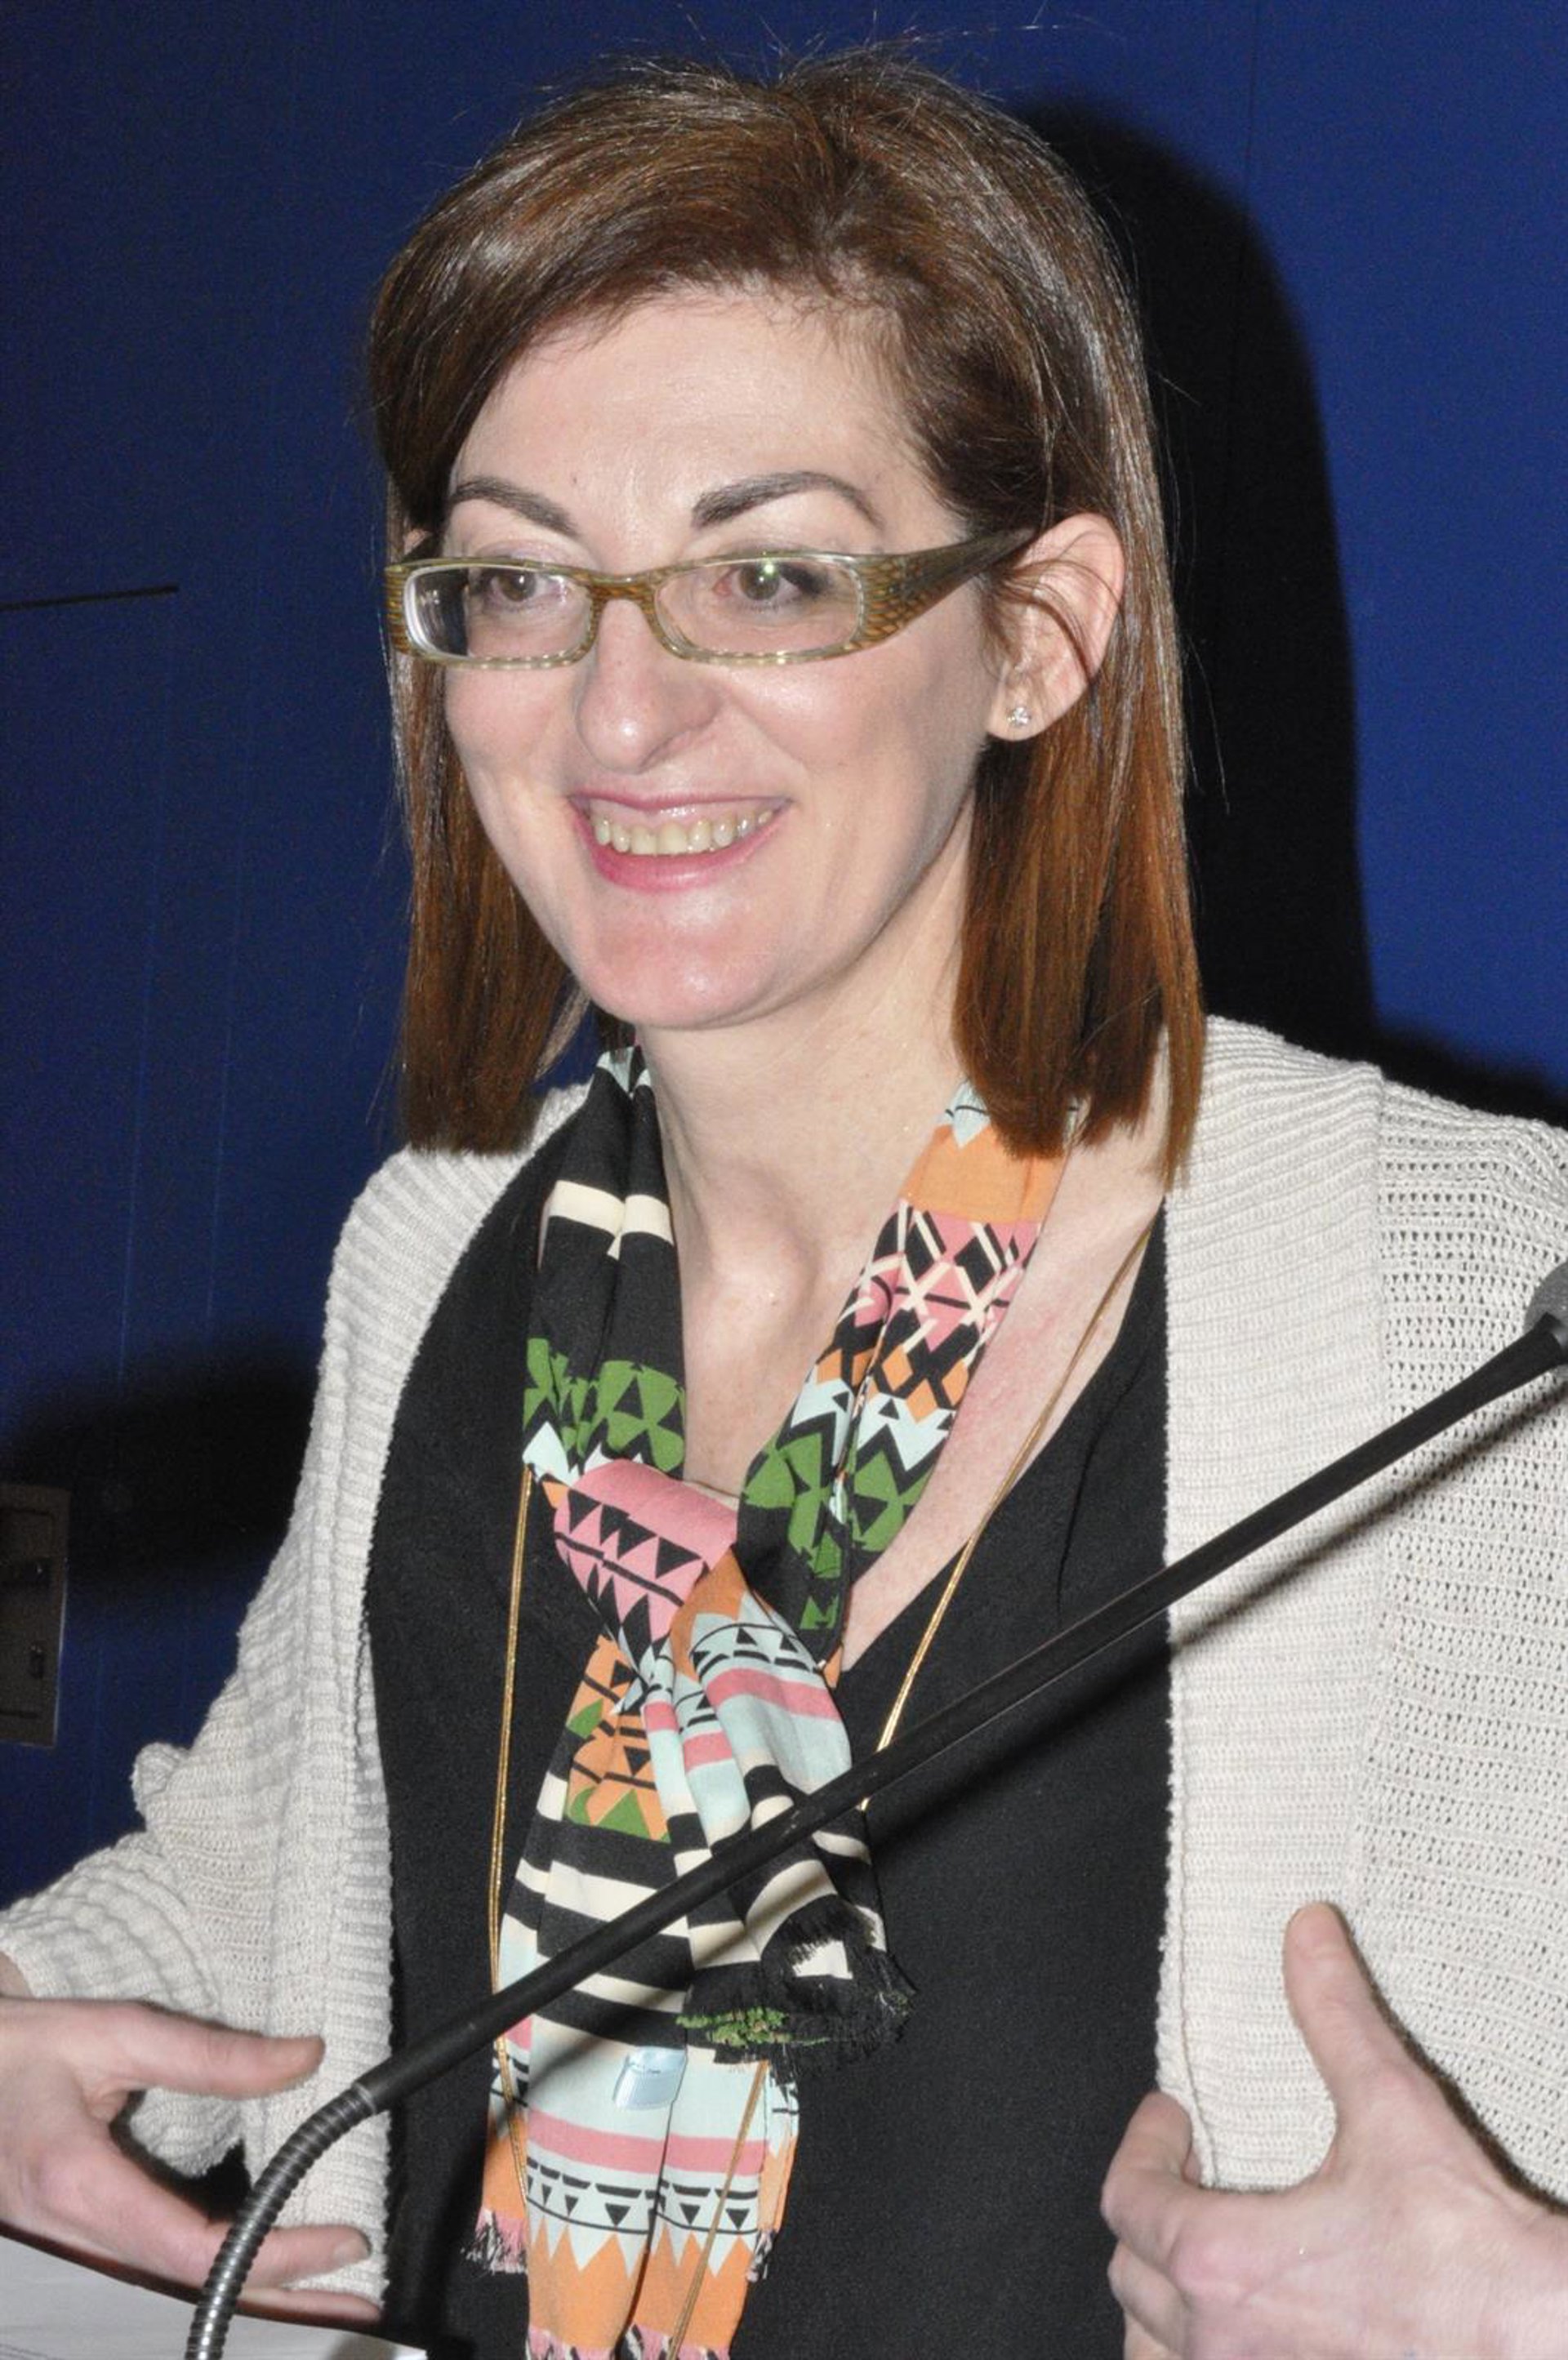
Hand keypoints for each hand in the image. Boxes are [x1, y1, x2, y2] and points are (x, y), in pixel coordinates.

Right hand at [0, 1982, 377, 2321]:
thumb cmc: (21, 2050)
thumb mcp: (114, 2032)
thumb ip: (210, 2053)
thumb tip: (304, 2058)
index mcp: (77, 2184)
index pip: (196, 2251)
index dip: (276, 2255)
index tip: (344, 2241)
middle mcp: (69, 2239)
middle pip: (189, 2295)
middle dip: (280, 2304)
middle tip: (359, 2300)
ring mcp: (65, 2255)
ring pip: (167, 2299)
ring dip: (251, 2302)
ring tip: (327, 2299)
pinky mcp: (70, 2250)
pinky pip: (148, 2280)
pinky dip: (212, 2286)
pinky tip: (262, 2281)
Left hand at [1102, 1903, 1567, 2358]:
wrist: (1535, 2342)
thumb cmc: (1465, 2249)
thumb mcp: (1391, 2109)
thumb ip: (1335, 2013)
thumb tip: (1307, 1932)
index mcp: (1221, 2264)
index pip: (1128, 2199)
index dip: (1145, 2146)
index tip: (1173, 2117)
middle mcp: (1222, 2344)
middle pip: (1132, 2276)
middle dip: (1152, 2213)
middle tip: (1193, 2172)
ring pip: (1155, 2350)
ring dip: (1165, 2301)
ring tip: (1201, 2255)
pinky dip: (1201, 2351)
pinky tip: (1248, 2319)